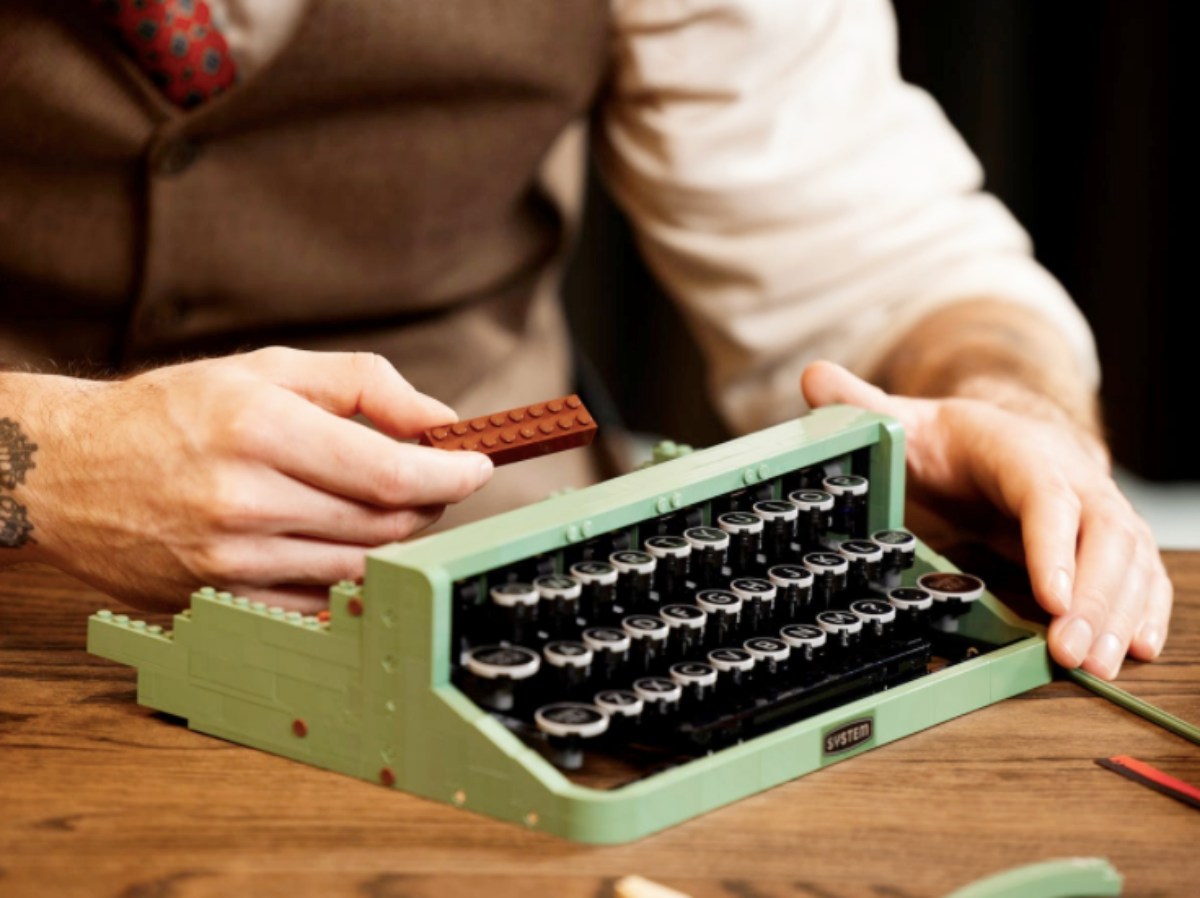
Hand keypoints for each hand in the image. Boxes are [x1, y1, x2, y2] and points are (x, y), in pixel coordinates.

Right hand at [20, 348, 491, 611]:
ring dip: (393, 539)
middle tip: (434, 479)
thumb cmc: (175, 410)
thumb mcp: (268, 370)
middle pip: (384, 523)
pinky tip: (342, 542)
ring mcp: (230, 560)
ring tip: (385, 505)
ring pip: (359, 566)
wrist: (69, 469)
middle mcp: (245, 499)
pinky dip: (349, 574)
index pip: (387, 472)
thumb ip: (364, 385)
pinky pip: (319, 602)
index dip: (448, 475)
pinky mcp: (219, 599)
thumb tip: (440, 421)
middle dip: (427, 502)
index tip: (477, 466)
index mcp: (259, 429)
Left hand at [801, 361, 1171, 679]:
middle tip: (1071, 651)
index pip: (1046, 495)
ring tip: (1097, 665)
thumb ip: (865, 409)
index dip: (1053, 545)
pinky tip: (1136, 649)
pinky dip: (1144, 611)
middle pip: (1101, 535)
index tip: (1053, 596)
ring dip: (1118, 614)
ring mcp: (1099, 511)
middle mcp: (1074, 479)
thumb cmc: (956, 441)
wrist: (1005, 439)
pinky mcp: (1112, 543)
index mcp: (1022, 451)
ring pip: (1129, 560)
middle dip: (1092, 598)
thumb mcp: (908, 421)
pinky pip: (1142, 575)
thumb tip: (815, 379)